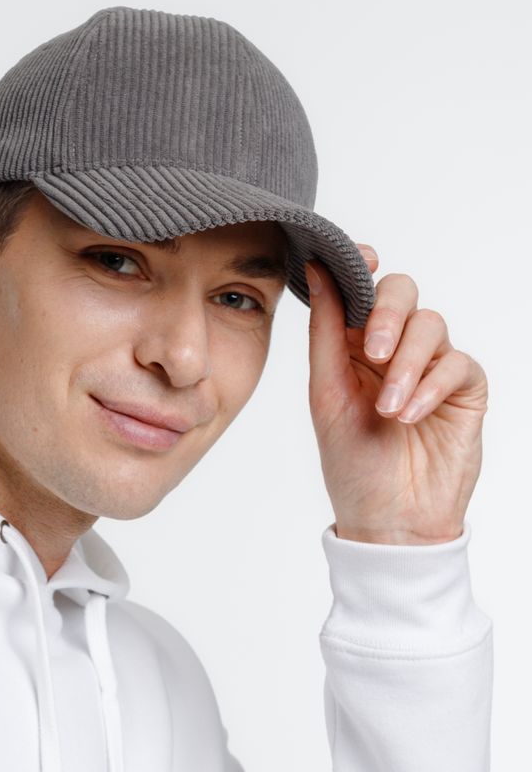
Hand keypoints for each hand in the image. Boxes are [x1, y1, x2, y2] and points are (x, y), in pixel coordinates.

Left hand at [304, 247, 488, 544]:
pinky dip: (430, 386)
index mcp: (353, 342)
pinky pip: (457, 364)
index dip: (361, 265)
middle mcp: (394, 346)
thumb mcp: (326, 392)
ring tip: (388, 408)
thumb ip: (325, 329)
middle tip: (372, 352)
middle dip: (386, 314)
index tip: (361, 258)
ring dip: (406, 364)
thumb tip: (315, 267)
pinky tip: (410, 414)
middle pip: (401, 291)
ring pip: (431, 325)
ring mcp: (431, 365)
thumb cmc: (351, 461)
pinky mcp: (463, 389)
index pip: (362, 286)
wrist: (389, 520)